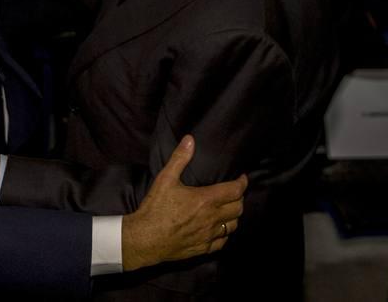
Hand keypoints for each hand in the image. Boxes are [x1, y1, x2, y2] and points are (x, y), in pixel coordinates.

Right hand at [121, 136, 246, 270]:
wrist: (145, 239)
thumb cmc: (155, 209)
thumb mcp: (165, 179)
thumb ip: (180, 158)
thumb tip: (190, 140)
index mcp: (206, 200)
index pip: (235, 191)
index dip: (242, 183)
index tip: (242, 178)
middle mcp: (211, 219)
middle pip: (238, 209)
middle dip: (240, 198)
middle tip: (234, 192)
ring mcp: (208, 235)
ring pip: (233, 226)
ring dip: (234, 216)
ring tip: (229, 209)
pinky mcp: (202, 248)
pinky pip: (222, 242)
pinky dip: (225, 234)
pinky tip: (219, 229)